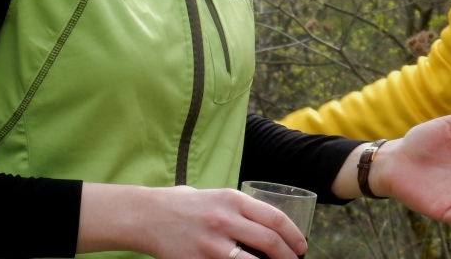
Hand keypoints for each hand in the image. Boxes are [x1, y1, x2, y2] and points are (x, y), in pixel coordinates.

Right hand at [77, 182, 307, 258]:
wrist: (148, 215)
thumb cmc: (186, 204)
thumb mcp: (218, 196)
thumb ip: (242, 209)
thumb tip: (270, 228)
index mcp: (232, 199)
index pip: (275, 219)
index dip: (294, 236)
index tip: (302, 247)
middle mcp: (224, 219)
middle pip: (269, 241)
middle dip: (288, 257)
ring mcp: (211, 244)